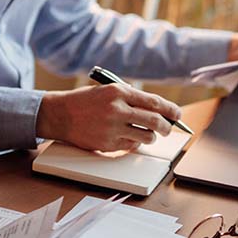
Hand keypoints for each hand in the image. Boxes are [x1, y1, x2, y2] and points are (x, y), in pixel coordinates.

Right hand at [36, 84, 181, 152]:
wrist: (60, 114)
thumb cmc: (85, 101)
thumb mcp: (107, 90)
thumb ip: (130, 97)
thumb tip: (157, 109)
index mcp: (119, 92)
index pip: (155, 102)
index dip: (170, 110)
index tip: (177, 114)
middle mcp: (117, 109)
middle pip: (155, 121)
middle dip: (166, 127)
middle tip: (168, 128)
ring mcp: (112, 128)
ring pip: (146, 137)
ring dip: (151, 137)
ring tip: (147, 134)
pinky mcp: (107, 144)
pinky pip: (131, 146)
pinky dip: (134, 144)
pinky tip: (129, 138)